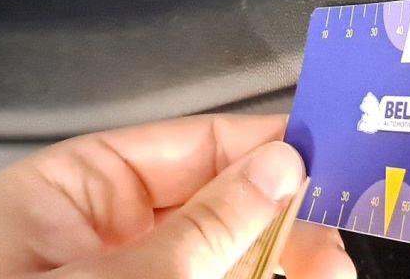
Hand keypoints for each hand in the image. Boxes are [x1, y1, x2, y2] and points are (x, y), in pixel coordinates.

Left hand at [0, 115, 354, 278]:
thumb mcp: (121, 276)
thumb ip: (207, 224)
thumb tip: (281, 167)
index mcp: (72, 190)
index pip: (191, 145)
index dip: (263, 145)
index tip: (330, 153)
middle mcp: (97, 234)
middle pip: (215, 205)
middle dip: (281, 217)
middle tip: (337, 238)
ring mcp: (119, 278)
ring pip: (220, 258)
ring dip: (280, 261)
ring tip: (331, 271)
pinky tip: (296, 277)